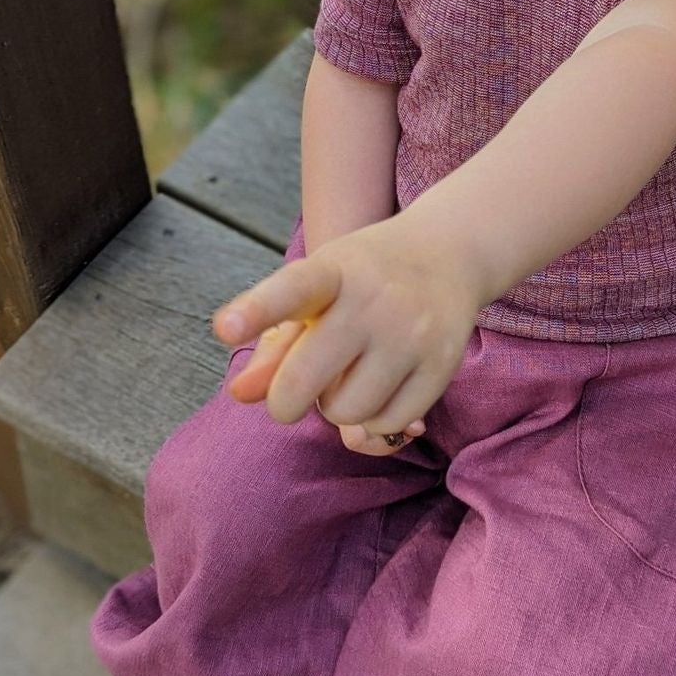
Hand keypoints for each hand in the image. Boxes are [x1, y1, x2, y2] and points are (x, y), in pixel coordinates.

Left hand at [213, 212, 484, 455]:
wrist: (451, 250)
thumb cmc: (365, 275)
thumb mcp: (317, 286)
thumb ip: (274, 341)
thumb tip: (240, 394)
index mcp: (334, 270)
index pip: (293, 290)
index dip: (256, 311)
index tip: (225, 328)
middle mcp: (374, 300)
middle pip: (306, 379)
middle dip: (285, 402)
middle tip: (289, 398)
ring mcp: (412, 334)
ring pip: (346, 412)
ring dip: (336, 407)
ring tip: (349, 377)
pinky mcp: (442, 365)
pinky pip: (387, 424)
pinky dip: (374, 420)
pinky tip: (380, 389)